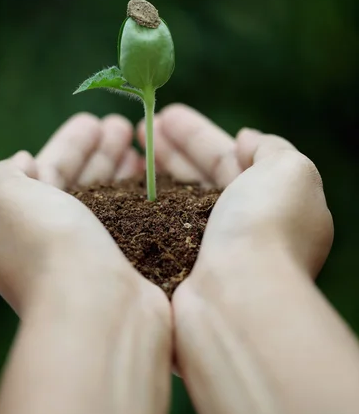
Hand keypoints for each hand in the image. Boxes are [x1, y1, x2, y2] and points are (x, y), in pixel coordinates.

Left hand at [0, 113, 170, 413]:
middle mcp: (55, 243)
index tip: (94, 121)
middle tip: (123, 126)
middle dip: (98, 152)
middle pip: (79, 184)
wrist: (100, 313)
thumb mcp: (8, 201)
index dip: (68, 145)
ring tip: (141, 141)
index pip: (44, 173)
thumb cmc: (52, 250)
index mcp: (21, 226)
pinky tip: (156, 178)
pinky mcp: (125, 268)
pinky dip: (141, 196)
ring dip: (121, 169)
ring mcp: (93, 258)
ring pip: (109, 201)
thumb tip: (23, 162)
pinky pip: (132, 221)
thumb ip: (4, 176)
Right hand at [139, 103, 332, 278]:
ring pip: (176, 201)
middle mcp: (239, 228)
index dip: (198, 135)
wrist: (237, 299)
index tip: (167, 115)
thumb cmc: (265, 228)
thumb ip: (272, 149)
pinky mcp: (179, 269)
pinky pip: (158, 227)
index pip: (229, 159)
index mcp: (269, 203)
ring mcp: (207, 252)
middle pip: (199, 178)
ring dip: (154, 171)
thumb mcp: (290, 172)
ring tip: (127, 147)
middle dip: (171, 149)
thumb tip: (246, 139)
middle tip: (139, 125)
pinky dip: (143, 204)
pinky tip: (123, 186)